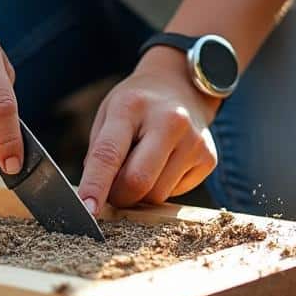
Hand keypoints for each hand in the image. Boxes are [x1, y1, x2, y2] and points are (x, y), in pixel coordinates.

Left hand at [77, 48, 219, 210]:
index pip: (109, 153)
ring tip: (142, 165)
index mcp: (132, 107)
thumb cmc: (136, 105)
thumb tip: (95, 196)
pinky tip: (163, 164)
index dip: (95, 185)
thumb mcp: (108, 114)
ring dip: (140, 193)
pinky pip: (175, 194)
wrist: (181, 87)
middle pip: (138, 182)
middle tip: (112, 189)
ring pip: (156, 195)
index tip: (87, 209)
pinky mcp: (209, 159)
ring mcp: (194, 141)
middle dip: (118, 196)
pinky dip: (161, 188)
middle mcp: (170, 121)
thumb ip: (99, 153)